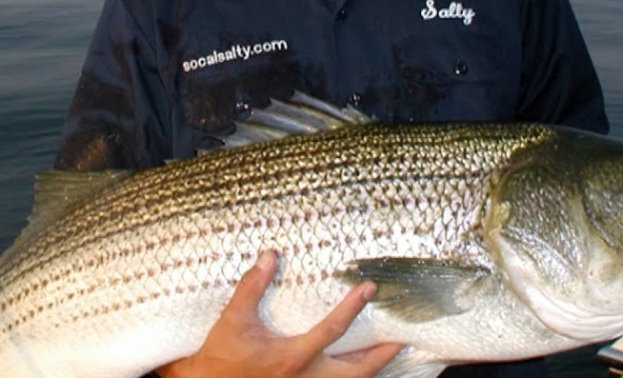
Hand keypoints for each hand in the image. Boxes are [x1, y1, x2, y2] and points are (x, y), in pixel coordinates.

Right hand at [156, 250, 402, 377]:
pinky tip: (358, 365)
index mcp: (292, 357)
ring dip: (372, 367)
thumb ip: (252, 287)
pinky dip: (352, 375)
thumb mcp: (234, 320)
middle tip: (401, 336)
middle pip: (357, 371)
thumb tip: (269, 256)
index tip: (369, 289)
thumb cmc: (221, 356)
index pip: (331, 331)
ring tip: (389, 350)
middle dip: (382, 354)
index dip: (352, 308)